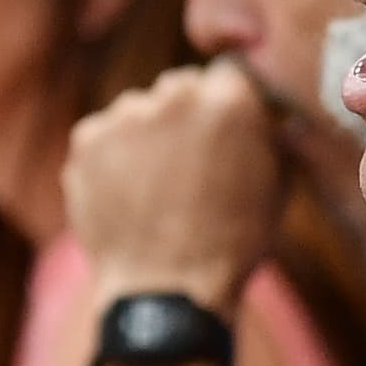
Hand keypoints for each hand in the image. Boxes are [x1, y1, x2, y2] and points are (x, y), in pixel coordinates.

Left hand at [63, 63, 287, 315]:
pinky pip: (104, 134)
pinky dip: (112, 157)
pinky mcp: (86, 138)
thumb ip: (270, 133)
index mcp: (230, 100)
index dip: (226, 103)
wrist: (167, 292)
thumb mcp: (278, 185)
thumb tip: (268, 110)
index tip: (223, 130)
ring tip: (156, 188)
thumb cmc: (232, 243)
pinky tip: (128, 195)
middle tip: (188, 164)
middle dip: (184, 115)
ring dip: (146, 135)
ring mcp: (125, 115)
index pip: (227, 73)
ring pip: (139, 109)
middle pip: (180, 86)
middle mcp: (175, 96)